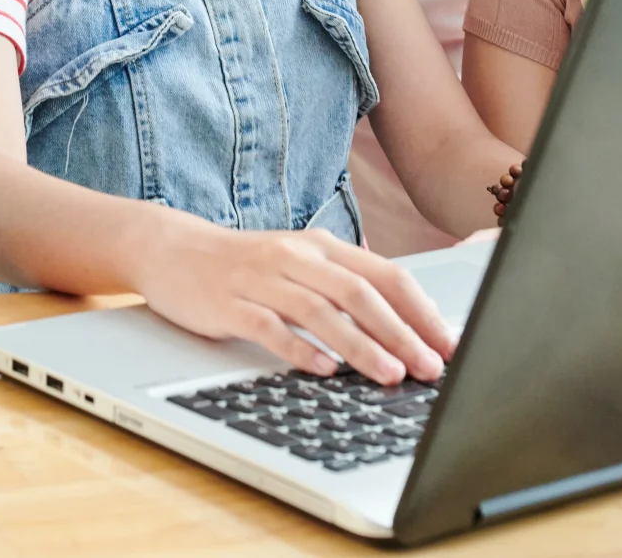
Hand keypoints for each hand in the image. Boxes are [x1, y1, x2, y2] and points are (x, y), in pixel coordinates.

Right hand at [129, 215, 454, 384]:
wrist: (173, 249)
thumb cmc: (246, 264)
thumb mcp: (300, 265)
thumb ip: (344, 286)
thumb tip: (404, 324)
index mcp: (322, 247)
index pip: (386, 275)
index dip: (421, 311)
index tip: (448, 345)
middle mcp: (296, 257)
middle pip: (360, 293)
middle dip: (402, 333)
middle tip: (430, 368)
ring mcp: (262, 279)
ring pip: (321, 312)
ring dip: (361, 345)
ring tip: (390, 374)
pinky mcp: (231, 303)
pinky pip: (270, 327)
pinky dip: (301, 349)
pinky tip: (324, 370)